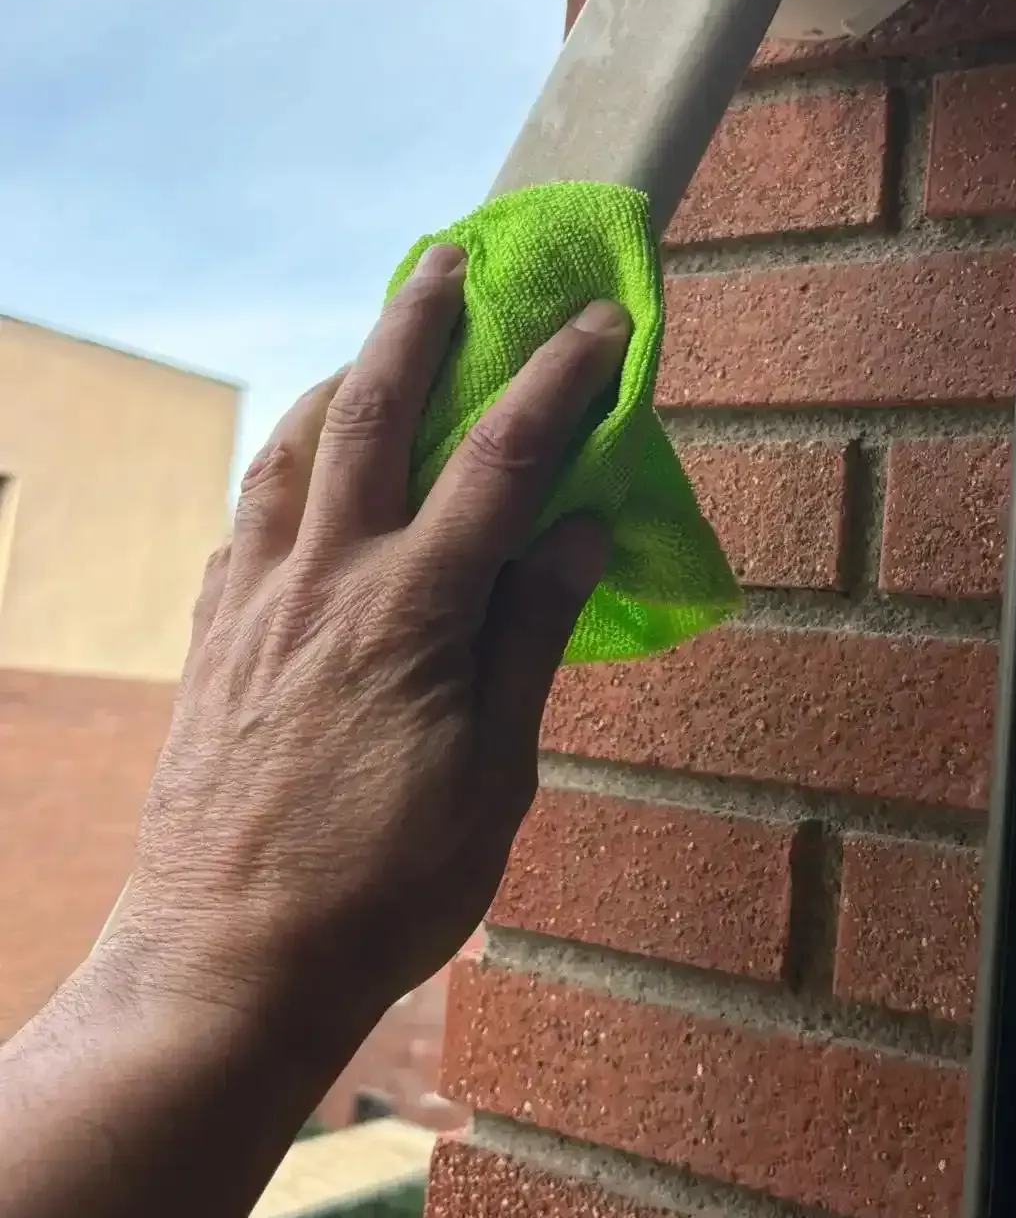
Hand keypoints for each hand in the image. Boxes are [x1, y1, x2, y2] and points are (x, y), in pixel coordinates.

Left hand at [106, 243, 628, 1046]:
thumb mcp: (496, 777)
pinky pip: (246, 518)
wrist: (225, 961)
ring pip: (292, 452)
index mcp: (411, 612)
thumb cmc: (384, 885)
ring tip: (369, 346)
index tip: (602, 321)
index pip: (502, 461)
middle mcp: (324, 582)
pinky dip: (282, 467)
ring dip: (339, 380)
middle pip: (373, 414)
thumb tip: (578, 530)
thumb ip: (530, 639)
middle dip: (417, 324)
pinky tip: (300, 472)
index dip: (560, 379)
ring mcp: (255, 604)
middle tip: (447, 256)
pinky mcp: (212, 638)